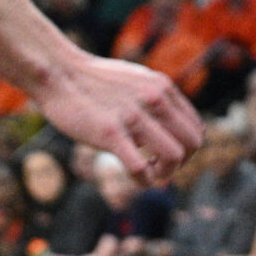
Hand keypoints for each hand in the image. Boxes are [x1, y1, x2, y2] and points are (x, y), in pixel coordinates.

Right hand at [33, 52, 201, 184]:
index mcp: (163, 87)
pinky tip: (138, 180)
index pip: (196, 126)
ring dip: (165, 173)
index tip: (169, 156)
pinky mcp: (110, 133)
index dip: (187, 148)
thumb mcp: (137, 79)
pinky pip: (139, 168)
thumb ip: (155, 97)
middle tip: (161, 169)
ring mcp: (133, 116)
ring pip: (173, 156)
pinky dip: (144, 181)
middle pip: (193, 142)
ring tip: (150, 174)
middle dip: (182, 163)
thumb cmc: (95, 80)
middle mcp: (155, 99)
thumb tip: (167, 121)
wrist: (60, 73)